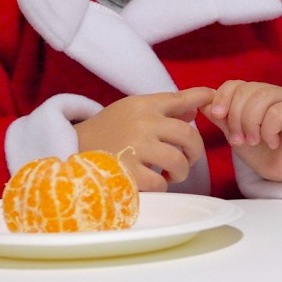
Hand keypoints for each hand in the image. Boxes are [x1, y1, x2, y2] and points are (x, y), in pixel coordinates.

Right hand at [74, 87, 213, 191]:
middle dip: (195, 151)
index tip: (213, 96)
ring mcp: (134, 147)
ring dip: (181, 172)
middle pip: (188, 135)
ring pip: (178, 161)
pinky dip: (162, 186)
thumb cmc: (106, 130)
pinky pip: (160, 182)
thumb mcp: (131, 110)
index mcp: (142, 105)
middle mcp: (141, 123)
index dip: (200, 97)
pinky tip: (155, 182)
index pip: (178, 98)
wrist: (68, 149)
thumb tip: (195, 109)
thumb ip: (163, 109)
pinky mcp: (126, 172)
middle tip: (189, 158)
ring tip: (173, 174)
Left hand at [202, 81, 281, 181]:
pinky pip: (276, 113)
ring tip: (254, 141)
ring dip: (250, 124)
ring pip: (261, 98)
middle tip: (238, 140)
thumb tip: (203, 103)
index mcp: (255, 95)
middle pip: (246, 90)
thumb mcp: (235, 134)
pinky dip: (268, 131)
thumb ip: (222, 118)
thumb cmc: (262, 153)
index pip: (234, 85)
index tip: (217, 116)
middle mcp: (272, 93)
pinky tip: (272, 142)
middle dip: (235, 117)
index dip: (222, 98)